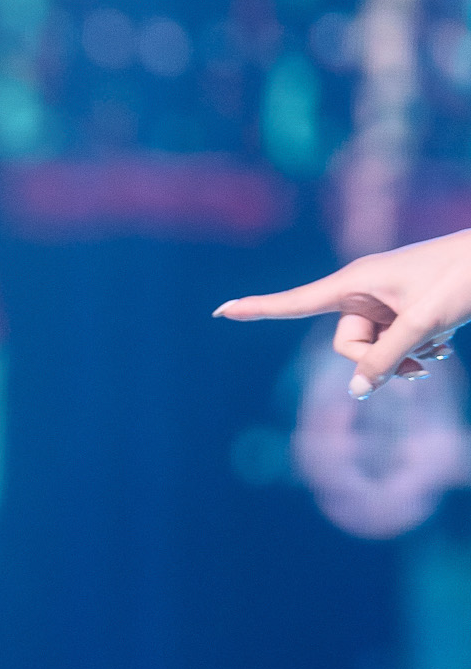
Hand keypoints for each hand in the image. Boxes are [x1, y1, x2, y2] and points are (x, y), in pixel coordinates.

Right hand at [216, 230, 470, 397]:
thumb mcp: (424, 322)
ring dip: (404, 358)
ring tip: (439, 351)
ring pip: (374, 348)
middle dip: (380, 359)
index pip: (295, 301)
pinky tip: (443, 344)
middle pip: (347, 343)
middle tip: (421, 361)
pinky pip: (392, 342)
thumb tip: (356, 391)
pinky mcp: (402, 309)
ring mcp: (384, 301)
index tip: (221, 311)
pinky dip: (415, 350)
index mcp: (356, 281)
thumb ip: (388, 357)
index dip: (257, 308)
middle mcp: (364, 291)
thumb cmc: (463, 277)